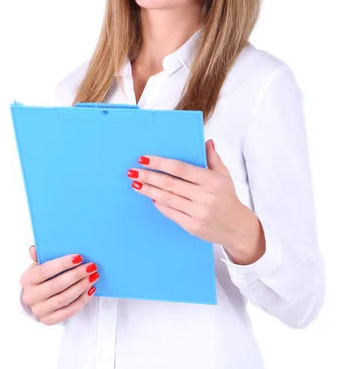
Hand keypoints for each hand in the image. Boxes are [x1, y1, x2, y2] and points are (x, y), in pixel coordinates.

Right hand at [20, 245, 99, 325]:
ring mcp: (40, 310)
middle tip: (91, 266)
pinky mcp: (49, 320)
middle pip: (56, 285)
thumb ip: (38, 256)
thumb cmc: (40, 279)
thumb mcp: (37, 265)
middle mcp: (31, 296)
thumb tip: (34, 249)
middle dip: (76, 275)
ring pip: (64, 299)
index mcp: (27, 280)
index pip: (45, 271)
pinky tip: (90, 290)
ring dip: (81, 286)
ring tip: (94, 276)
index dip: (62, 264)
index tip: (79, 257)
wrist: (36, 300)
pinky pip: (69, 311)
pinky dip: (82, 300)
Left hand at [127, 139, 246, 245]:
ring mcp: (198, 213)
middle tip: (133, 171)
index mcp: (211, 180)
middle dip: (149, 176)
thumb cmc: (227, 198)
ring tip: (136, 183)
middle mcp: (205, 196)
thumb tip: (206, 141)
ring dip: (149, 190)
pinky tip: (150, 197)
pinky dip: (159, 204)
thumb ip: (213, 158)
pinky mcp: (193, 227)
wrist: (236, 227)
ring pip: (168, 199)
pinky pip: (171, 213)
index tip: (145, 159)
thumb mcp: (224, 175)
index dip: (160, 163)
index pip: (180, 169)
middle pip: (170, 184)